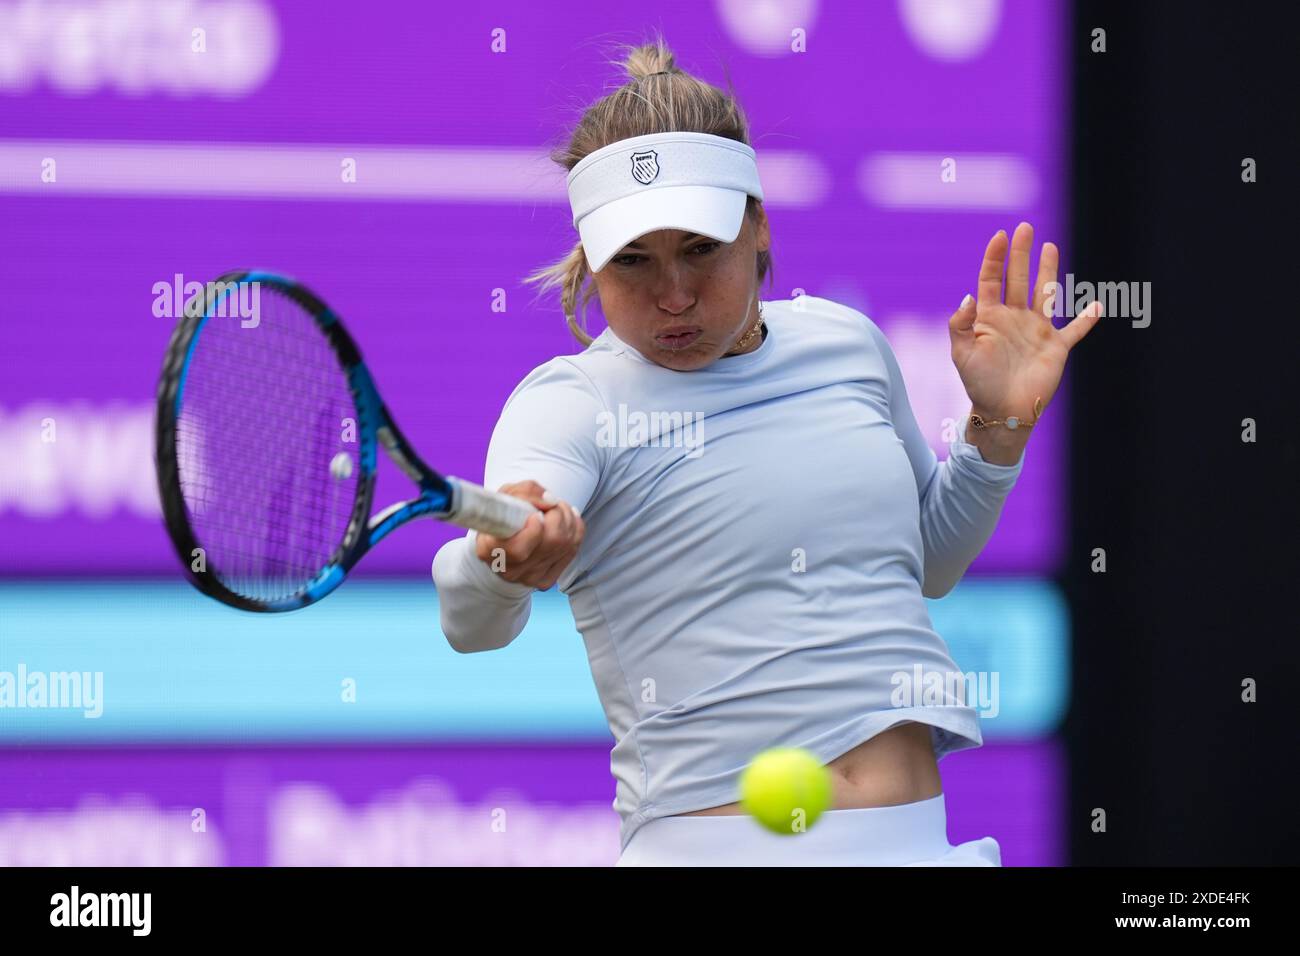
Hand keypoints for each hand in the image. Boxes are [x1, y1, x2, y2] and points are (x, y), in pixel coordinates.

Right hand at [473, 480, 583, 588]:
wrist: (502, 541)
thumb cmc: (502, 515)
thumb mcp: (506, 496)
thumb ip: (526, 492)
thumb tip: (551, 500)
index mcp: (489, 550)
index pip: (517, 549)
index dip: (534, 531)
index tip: (537, 514)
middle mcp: (509, 570)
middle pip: (550, 542)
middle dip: (558, 514)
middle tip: (552, 503)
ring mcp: (529, 578)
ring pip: (565, 545)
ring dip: (569, 519)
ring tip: (558, 508)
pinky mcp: (545, 581)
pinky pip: (572, 551)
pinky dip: (576, 530)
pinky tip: (568, 519)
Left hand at [949, 222, 1101, 434]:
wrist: (1002, 410)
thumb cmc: (979, 383)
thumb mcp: (961, 353)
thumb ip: (960, 324)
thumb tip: (969, 296)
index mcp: (990, 318)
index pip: (992, 280)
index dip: (995, 258)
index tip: (1000, 236)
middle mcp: (1014, 319)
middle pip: (1018, 279)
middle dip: (1021, 254)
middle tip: (1025, 228)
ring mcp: (1036, 331)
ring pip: (1045, 294)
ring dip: (1048, 271)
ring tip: (1050, 247)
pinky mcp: (1056, 347)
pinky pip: (1075, 330)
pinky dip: (1086, 319)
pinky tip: (1096, 306)